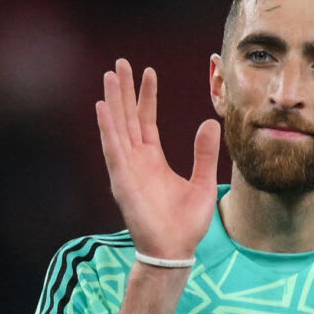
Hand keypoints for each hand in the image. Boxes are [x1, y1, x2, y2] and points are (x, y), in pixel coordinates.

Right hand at [95, 59, 219, 258]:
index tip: (148, 72)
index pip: (146, 120)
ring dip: (113, 101)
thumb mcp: (203, 182)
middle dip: (124, 90)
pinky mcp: (122, 180)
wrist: (175, 250)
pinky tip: (103, 107)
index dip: (146, 96)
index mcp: (152, 159)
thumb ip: (204, 153)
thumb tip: (211, 123)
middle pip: (127, 117)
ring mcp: (127, 169)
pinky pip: (113, 149)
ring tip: (110, 76)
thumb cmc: (187, 223)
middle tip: (120, 63)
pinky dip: (108, 128)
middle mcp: (136, 160)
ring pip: (118, 127)